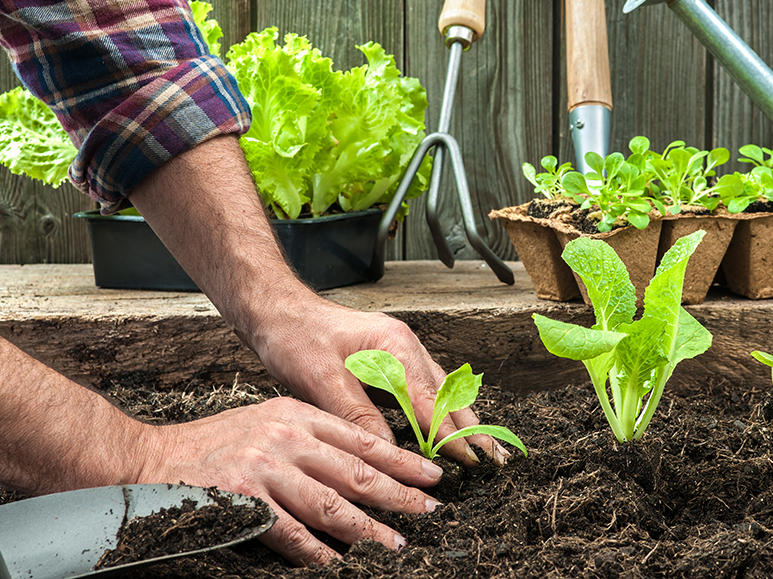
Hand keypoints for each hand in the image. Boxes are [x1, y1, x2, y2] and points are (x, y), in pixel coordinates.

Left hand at [125, 136, 507, 465]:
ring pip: (441, 391)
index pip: (431, 401)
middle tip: (497, 460)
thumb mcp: (320, 379)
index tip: (473, 461)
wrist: (276, 310)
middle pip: (448, 395)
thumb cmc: (295, 337)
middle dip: (472, 429)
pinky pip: (426, 388)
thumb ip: (357, 415)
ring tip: (484, 450)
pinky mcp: (390, 359)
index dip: (452, 435)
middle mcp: (405, 346)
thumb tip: (387, 451)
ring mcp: (400, 351)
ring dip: (461, 421)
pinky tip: (450, 428)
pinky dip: (442, 411)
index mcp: (394, 347)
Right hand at [136, 395, 442, 564]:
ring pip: (331, 504)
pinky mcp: (243, 500)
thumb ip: (310, 439)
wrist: (152, 458)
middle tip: (430, 511)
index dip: (401, 459)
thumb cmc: (214, 445)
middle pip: (355, 470)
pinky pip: (291, 533)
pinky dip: (317, 551)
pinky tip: (337, 562)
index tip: (431, 475)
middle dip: (399, 493)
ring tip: (396, 544)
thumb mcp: (267, 422)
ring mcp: (264, 468)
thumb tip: (359, 469)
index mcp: (296, 414)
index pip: (361, 438)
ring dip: (368, 528)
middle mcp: (285, 437)